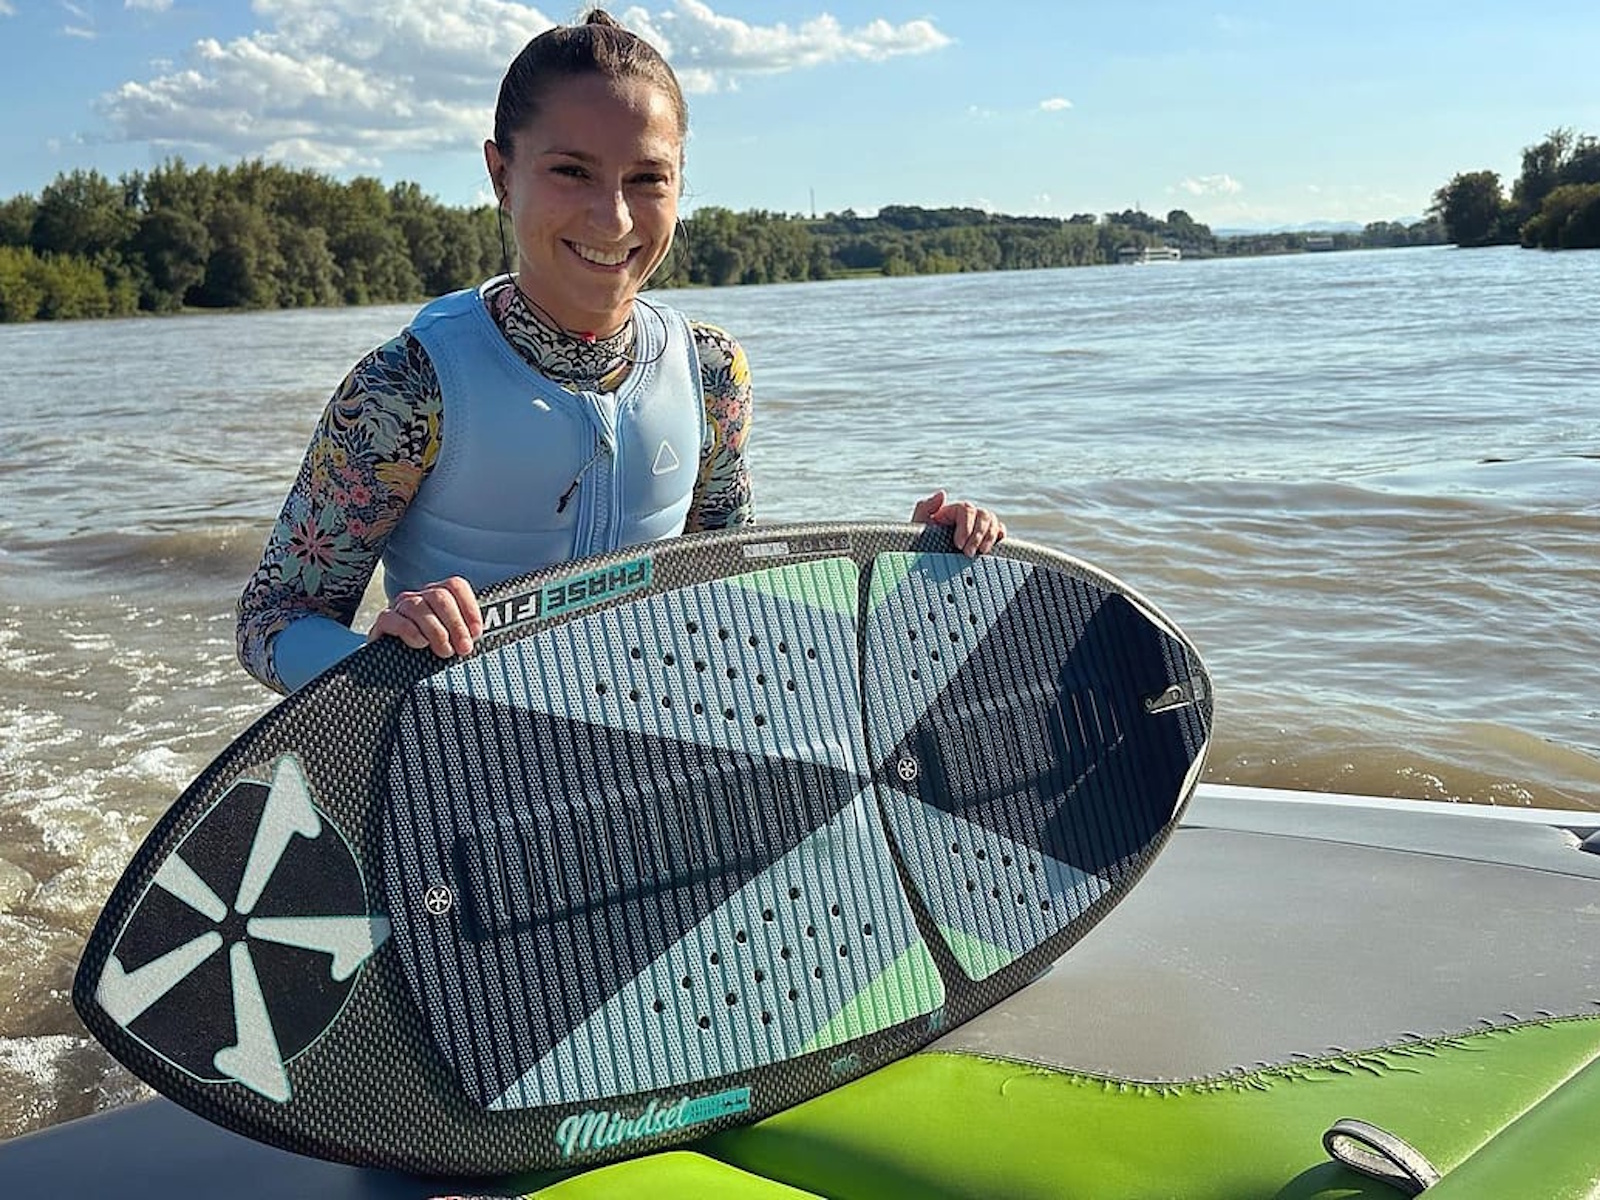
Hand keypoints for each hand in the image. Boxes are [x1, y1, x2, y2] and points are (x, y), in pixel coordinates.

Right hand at [367, 576, 482, 657]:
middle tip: (463, 648)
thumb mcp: (454, 640)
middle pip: (440, 596)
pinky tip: (420, 644)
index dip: (469, 607)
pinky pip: (394, 619)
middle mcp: (421, 597)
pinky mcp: (384, 621)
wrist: (397, 667)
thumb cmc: (432, 651)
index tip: (477, 632)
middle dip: (456, 624)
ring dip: (436, 632)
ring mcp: (401, 607)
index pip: (456, 586)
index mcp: (440, 596)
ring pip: (419, 608)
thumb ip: (467, 633)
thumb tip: (479, 634)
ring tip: (444, 652)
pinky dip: (410, 632)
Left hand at [910, 490, 1005, 556]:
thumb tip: (943, 493)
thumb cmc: (919, 545)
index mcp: (952, 511)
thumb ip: (925, 508)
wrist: (927, 566)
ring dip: (989, 537)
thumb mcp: (918, 527)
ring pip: (993, 521)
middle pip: (983, 515)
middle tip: (968, 554)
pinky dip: (1000, 534)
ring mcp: (977, 526)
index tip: (958, 544)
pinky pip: (1000, 529)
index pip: (967, 510)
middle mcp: (967, 516)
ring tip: (981, 553)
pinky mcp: (986, 537)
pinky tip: (993, 546)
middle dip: (978, 535)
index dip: (966, 527)